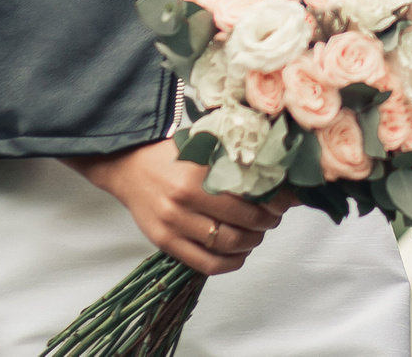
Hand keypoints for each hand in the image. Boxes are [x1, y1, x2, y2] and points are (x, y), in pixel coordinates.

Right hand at [65, 140, 283, 275]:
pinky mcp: (165, 242)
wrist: (127, 167)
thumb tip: (273, 173)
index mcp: (197, 172)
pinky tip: (240, 254)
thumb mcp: (202, 148)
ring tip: (257, 234)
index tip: (284, 201)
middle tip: (273, 218)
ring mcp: (173, 224)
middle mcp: (184, 200)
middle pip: (241, 222)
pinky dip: (230, 263)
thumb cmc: (169, 156)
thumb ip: (231, 160)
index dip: (273, 201)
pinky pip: (205, 264)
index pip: (247, 193)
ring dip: (251, 242)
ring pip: (227, 245)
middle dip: (266, 223)